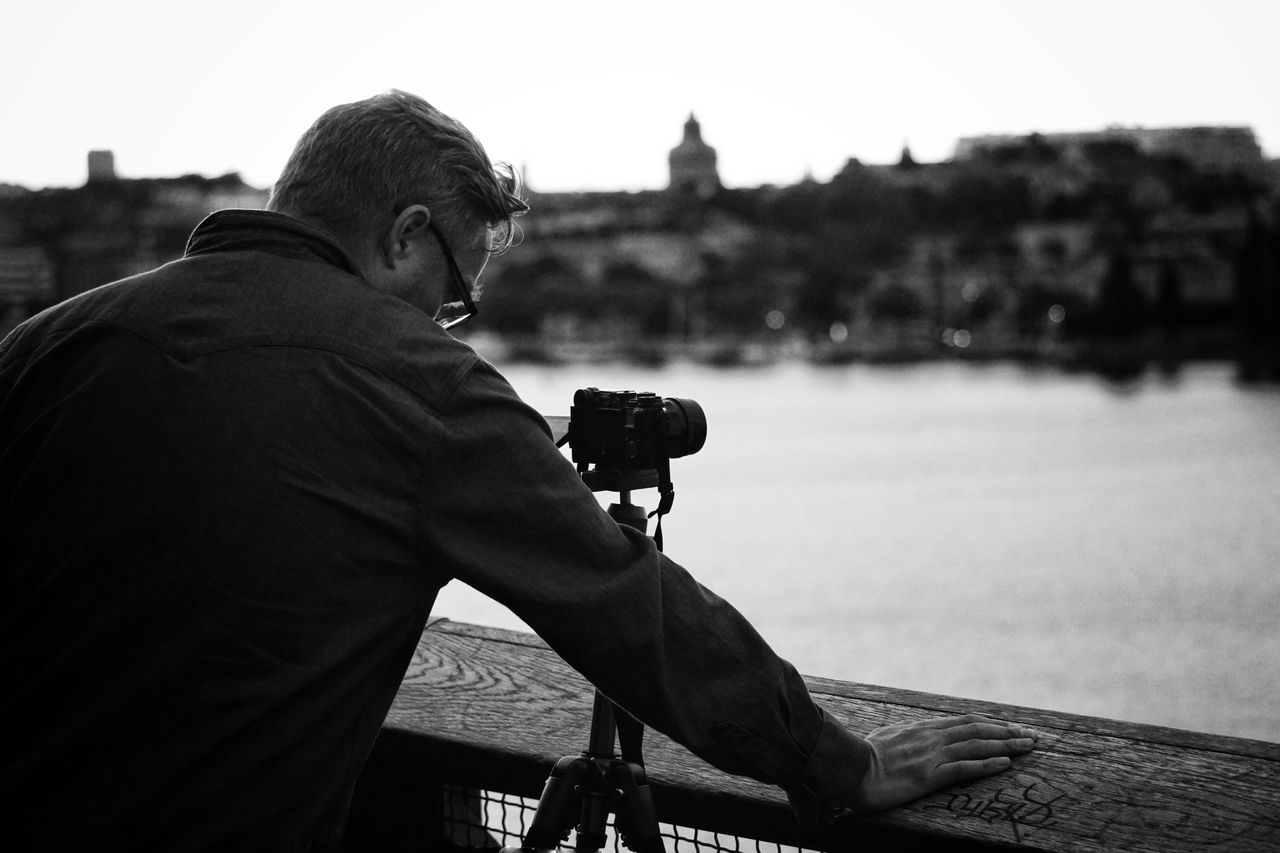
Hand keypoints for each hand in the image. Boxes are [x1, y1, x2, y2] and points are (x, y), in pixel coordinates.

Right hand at [849, 714, 1037, 812]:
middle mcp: (931, 738)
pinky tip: (1005, 763)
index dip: (990, 723)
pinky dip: (987, 764)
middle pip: (977, 730)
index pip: (964, 722)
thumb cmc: (862, 757)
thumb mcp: (885, 739)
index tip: (1009, 726)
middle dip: (1007, 732)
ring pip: (977, 745)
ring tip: (1028, 746)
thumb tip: (907, 736)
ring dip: (1006, 745)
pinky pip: (964, 768)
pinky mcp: (930, 775)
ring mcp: (932, 756)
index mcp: (922, 729)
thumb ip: (902, 736)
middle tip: (1031, 736)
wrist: (851, 769)